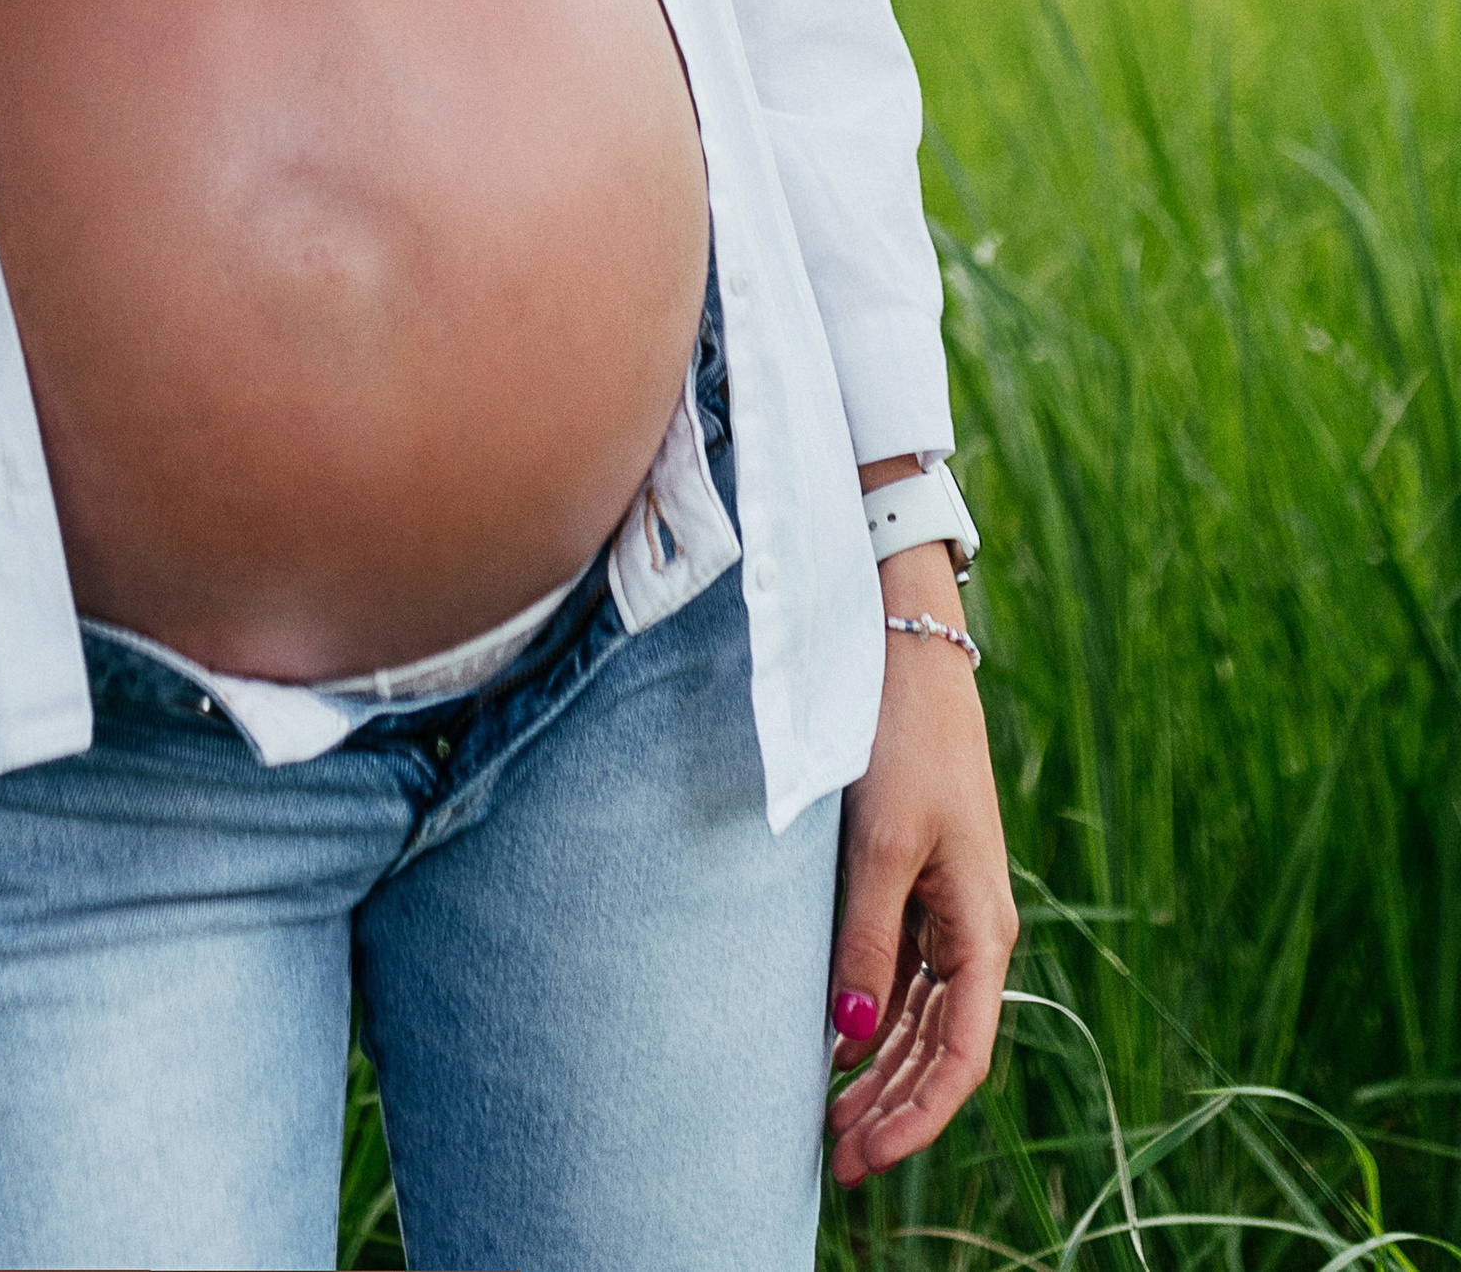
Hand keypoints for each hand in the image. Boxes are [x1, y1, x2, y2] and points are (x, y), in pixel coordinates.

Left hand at [824, 547, 1017, 1185]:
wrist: (904, 649)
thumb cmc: (901, 740)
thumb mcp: (879, 845)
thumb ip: (866, 944)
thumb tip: (850, 1038)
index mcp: (983, 929)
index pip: (962, 1058)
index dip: (917, 1117)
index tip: (866, 1159)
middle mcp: (975, 929)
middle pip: (942, 1049)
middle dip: (894, 1110)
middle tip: (835, 1164)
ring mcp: (948, 905)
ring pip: (923, 1019)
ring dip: (883, 1074)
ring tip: (830, 1124)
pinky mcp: (919, 879)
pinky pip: (905, 975)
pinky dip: (876, 1019)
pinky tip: (839, 1046)